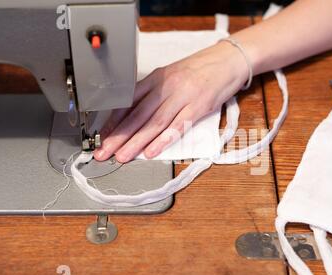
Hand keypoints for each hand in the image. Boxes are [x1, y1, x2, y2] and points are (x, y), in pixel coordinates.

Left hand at [94, 41, 248, 162]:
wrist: (228, 60)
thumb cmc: (201, 69)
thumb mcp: (172, 75)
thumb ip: (155, 92)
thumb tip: (135, 113)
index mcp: (157, 78)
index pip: (129, 101)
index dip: (114, 121)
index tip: (102, 136)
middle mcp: (167, 87)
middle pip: (138, 115)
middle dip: (118, 136)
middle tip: (104, 152)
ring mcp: (183, 97)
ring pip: (155, 123)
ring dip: (136, 142)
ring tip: (123, 156)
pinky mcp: (199, 107)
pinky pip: (178, 126)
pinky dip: (163, 141)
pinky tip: (151, 152)